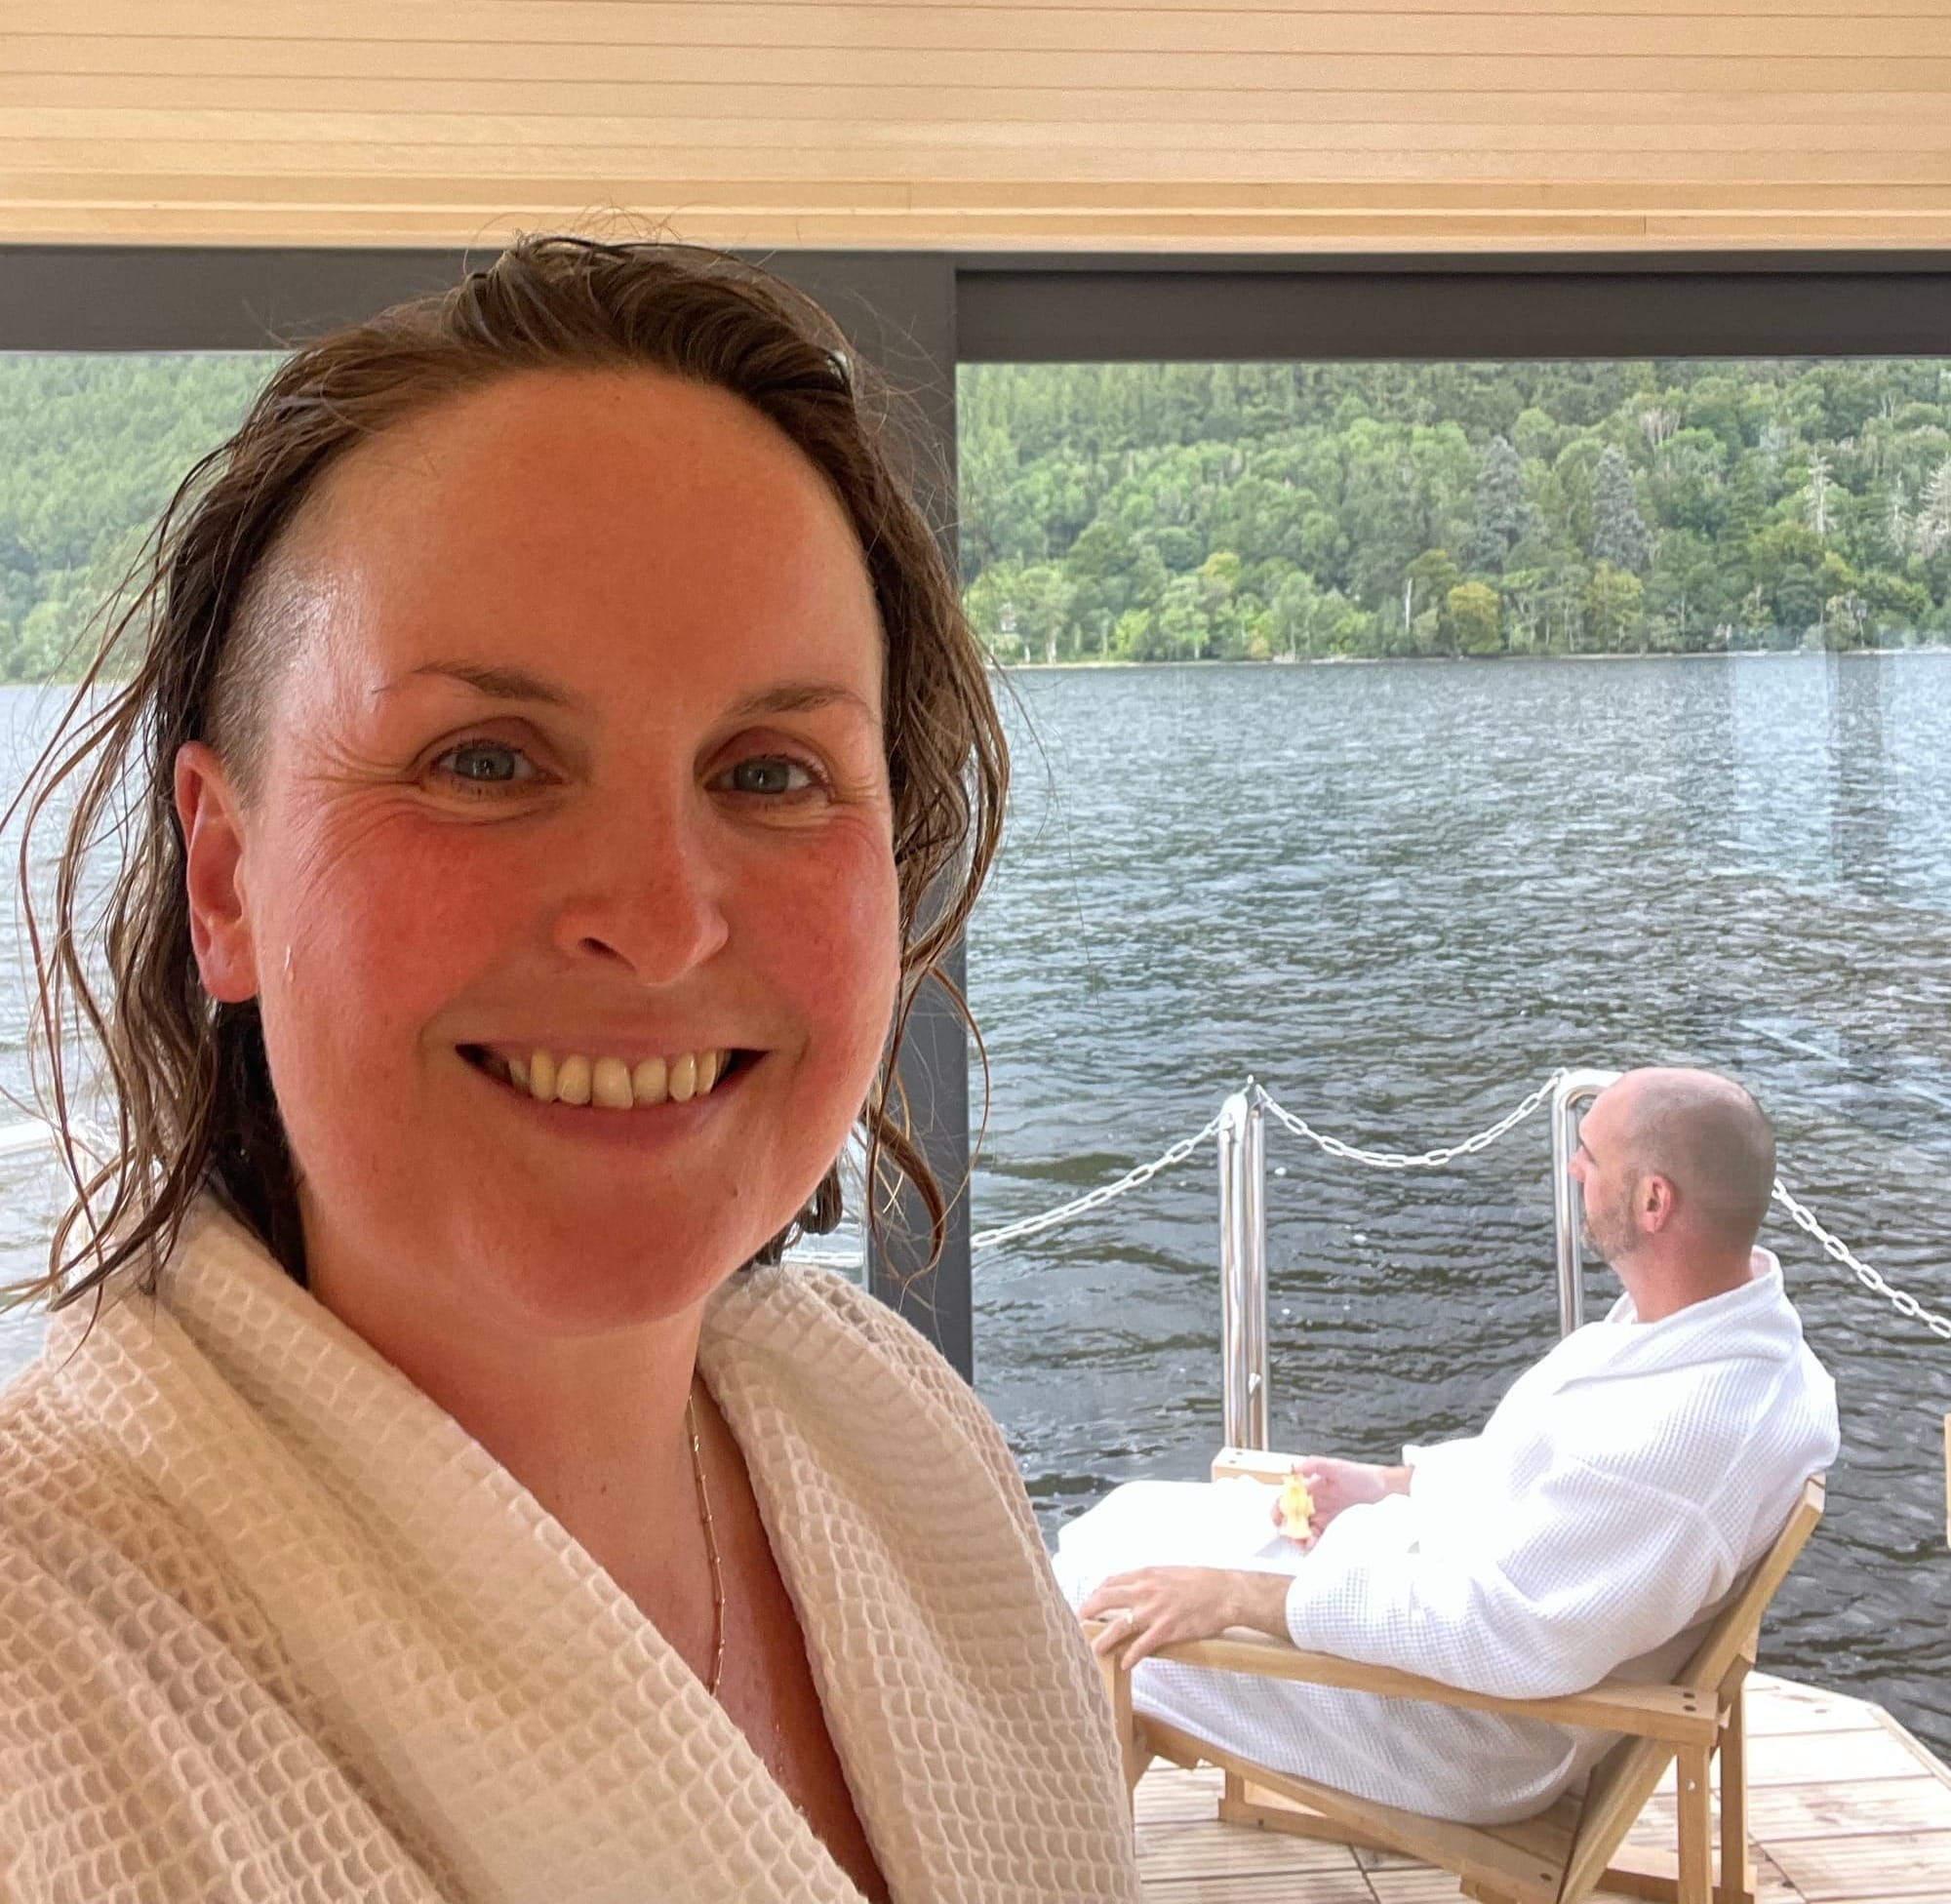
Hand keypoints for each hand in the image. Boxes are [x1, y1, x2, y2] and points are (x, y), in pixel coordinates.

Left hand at [1080, 1566, 1268, 1667]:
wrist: (1224, 1592)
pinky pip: (1143, 1645)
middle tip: (1076, 1623)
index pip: (1111, 1582)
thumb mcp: (1169, 1572)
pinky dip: (1131, 1656)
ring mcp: (1155, 1611)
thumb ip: (1149, 1580)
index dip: (1095, 1593)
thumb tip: (1132, 1587)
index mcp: (1146, 1575)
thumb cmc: (1199, 1582)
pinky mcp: (1167, 1630)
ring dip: (1103, 1639)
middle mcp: (1146, 1591)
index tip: (1087, 1604)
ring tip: (1094, 1650)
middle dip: (1087, 1611)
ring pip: (1119, 1625)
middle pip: (1106, 1599)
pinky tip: (1124, 1664)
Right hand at [1268, 1455, 1408, 1547]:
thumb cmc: (1362, 1475)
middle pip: (1293, 1517)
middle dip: (1289, 1528)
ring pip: (1304, 1529)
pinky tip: (1316, 1543)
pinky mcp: (1335, 1526)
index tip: (1278, 1518)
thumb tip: (1295, 1469)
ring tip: (1306, 1542)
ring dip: (1300, 1537)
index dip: (1280, 1508)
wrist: (1385, 1489)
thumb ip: (1315, 1465)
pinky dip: (1314, 1541)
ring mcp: (1325, 1515)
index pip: (1288, 1498)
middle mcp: (1315, 1502)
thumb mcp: (1337, 1467)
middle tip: (1292, 1536)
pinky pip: (1319, 1536)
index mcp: (1311, 1487)